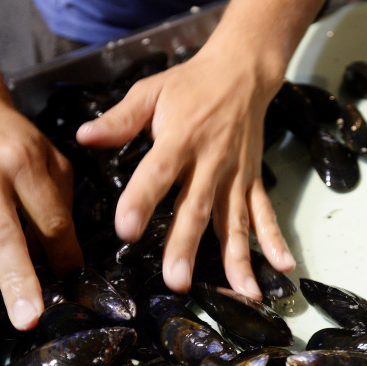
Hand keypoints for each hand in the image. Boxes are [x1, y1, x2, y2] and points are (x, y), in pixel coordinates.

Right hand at [0, 86, 82, 329]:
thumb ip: (58, 204)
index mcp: (24, 162)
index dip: (63, 254)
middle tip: (27, 318)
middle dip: (15, 276)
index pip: (49, 217)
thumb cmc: (13, 141)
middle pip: (1, 229)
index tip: (71, 286)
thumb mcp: (49, 159)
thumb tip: (61, 262)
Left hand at [76, 46, 294, 297]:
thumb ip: (119, 119)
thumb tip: (83, 137)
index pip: (158, 172)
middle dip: (187, 245)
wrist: (242, 71)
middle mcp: (211, 162)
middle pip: (197, 208)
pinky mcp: (253, 181)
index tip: (126, 230)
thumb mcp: (150, 91)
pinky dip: (274, 240)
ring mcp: (236, 175)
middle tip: (177, 281)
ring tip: (242, 294)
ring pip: (234, 220)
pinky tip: (283, 268)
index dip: (142, 200)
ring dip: (237, 258)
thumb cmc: (189, 84)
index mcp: (180, 138)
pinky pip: (264, 213)